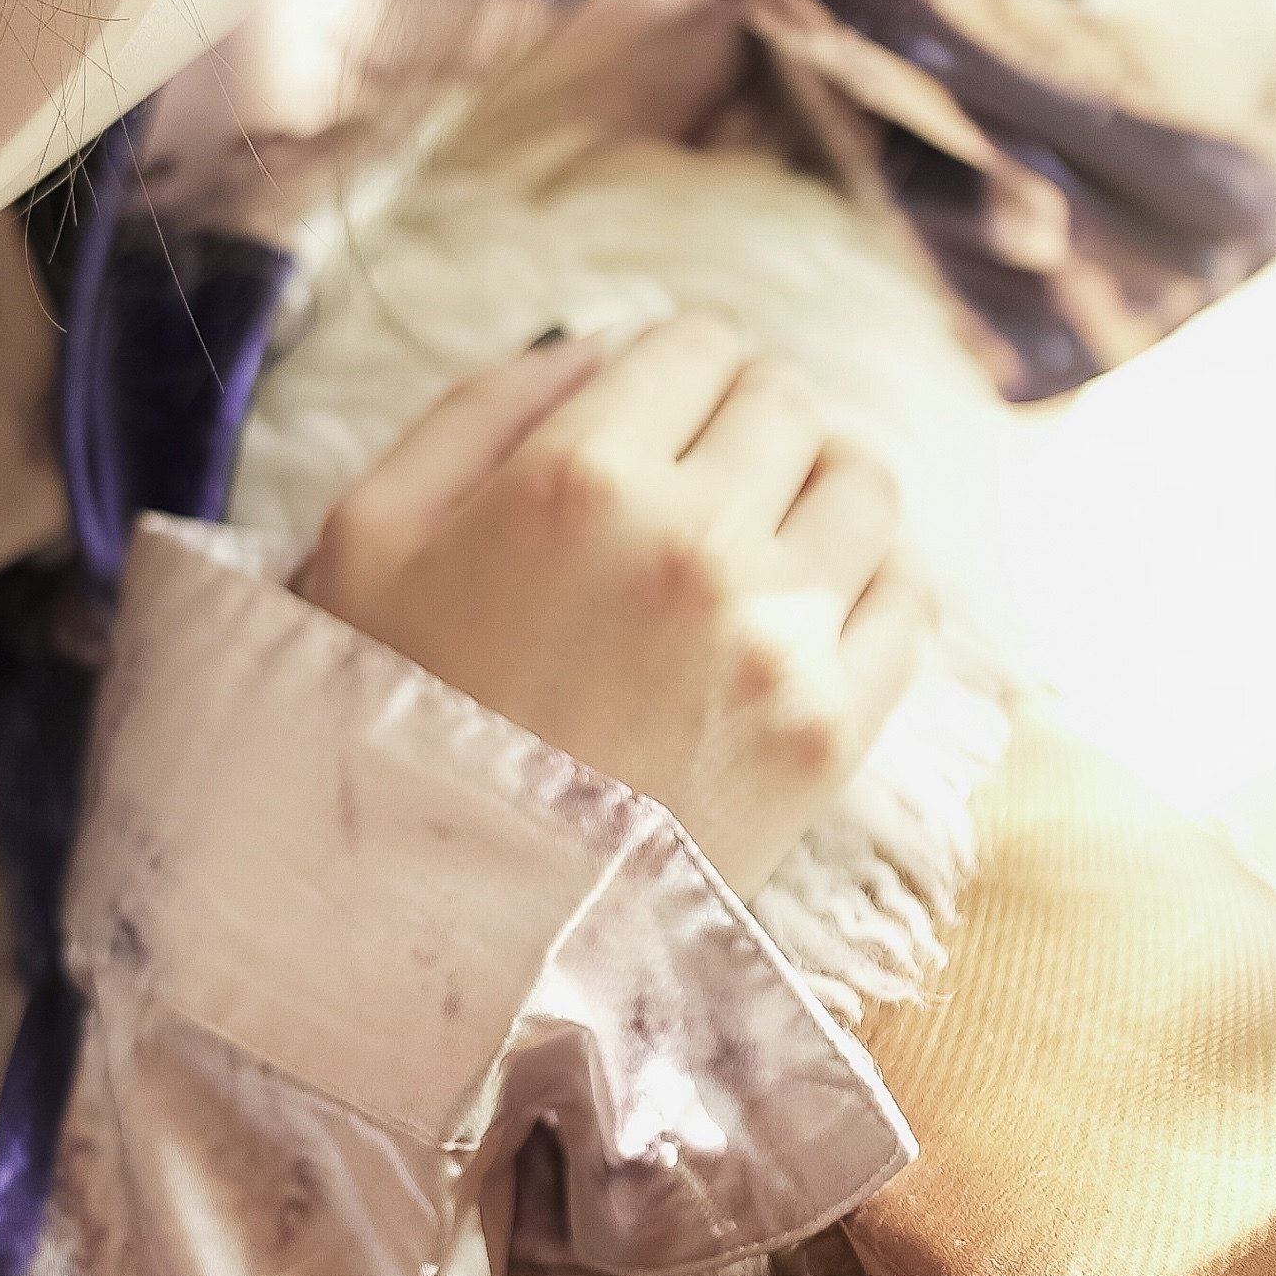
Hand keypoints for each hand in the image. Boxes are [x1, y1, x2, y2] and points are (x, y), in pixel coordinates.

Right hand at [296, 311, 937, 898]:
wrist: (436, 931)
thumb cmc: (382, 727)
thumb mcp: (364, 538)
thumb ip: (475, 411)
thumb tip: (593, 349)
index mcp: (576, 477)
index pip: (696, 345)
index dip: (669, 371)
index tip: (648, 419)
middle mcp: (697, 539)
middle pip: (789, 403)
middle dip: (744, 423)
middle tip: (699, 481)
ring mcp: (779, 639)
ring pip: (866, 485)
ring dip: (820, 490)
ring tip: (766, 538)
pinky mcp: (832, 733)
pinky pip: (911, 599)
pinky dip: (873, 582)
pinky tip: (812, 608)